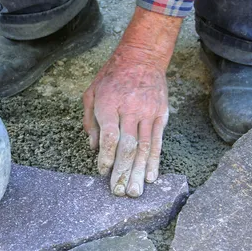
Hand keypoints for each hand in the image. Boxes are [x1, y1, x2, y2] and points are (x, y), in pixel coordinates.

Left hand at [82, 8, 181, 196]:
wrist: (141, 58)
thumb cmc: (111, 77)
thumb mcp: (91, 93)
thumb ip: (90, 121)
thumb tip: (93, 148)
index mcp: (109, 104)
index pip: (109, 137)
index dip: (105, 157)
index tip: (102, 171)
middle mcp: (129, 109)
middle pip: (127, 147)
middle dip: (122, 171)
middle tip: (119, 192)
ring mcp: (148, 112)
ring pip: (144, 148)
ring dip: (138, 172)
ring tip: (135, 192)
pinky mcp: (161, 114)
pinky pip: (158, 141)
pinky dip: (154, 161)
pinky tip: (151, 176)